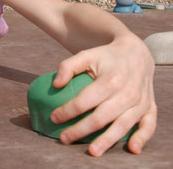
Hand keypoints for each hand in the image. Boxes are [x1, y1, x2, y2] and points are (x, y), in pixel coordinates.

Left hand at [50, 34, 156, 156]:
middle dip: (80, 130)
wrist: (136, 53)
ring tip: (91, 151)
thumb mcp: (86, 55)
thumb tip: (56, 84)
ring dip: (106, 140)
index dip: (67, 111)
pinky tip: (132, 149)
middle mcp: (127, 93)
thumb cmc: (106, 57)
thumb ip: (68, 66)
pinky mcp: (150, 109)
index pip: (84, 101)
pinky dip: (141, 138)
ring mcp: (140, 102)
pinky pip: (148, 126)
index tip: (54, 118)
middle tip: (64, 138)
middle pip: (100, 117)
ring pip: (121, 126)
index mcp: (110, 80)